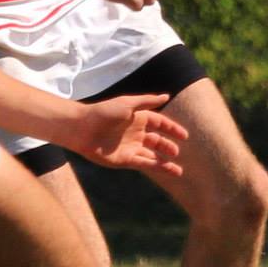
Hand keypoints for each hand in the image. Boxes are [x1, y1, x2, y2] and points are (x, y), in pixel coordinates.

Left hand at [70, 94, 187, 174]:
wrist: (83, 128)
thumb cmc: (104, 112)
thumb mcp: (129, 104)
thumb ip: (148, 101)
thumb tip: (167, 95)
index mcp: (138, 118)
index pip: (160, 123)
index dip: (172, 129)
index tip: (184, 136)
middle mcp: (136, 133)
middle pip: (157, 141)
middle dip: (168, 147)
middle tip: (177, 152)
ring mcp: (130, 147)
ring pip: (152, 156)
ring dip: (164, 163)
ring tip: (178, 170)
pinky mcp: (124, 160)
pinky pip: (144, 163)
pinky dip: (156, 167)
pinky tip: (166, 169)